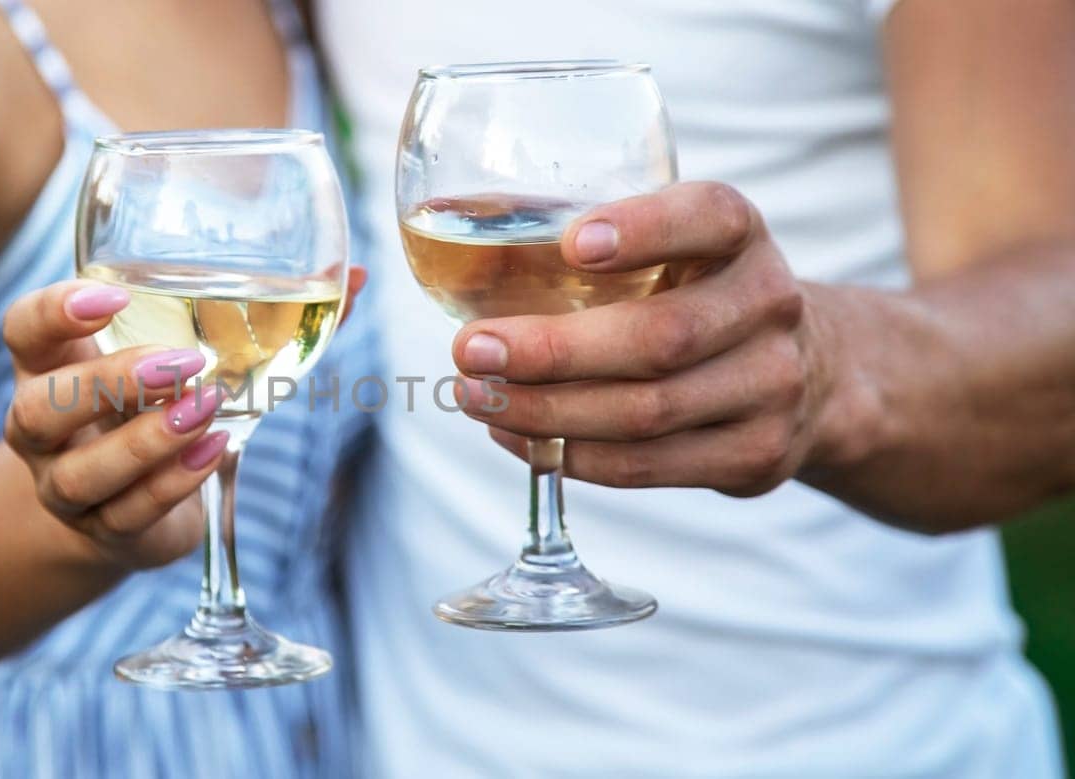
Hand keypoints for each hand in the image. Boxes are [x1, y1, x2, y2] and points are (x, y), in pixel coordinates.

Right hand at [2, 269, 367, 566]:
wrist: (120, 509)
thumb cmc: (161, 408)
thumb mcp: (189, 355)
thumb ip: (267, 314)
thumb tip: (357, 273)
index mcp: (52, 366)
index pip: (23, 330)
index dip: (54, 312)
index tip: (109, 295)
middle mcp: (45, 431)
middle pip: (38, 409)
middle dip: (105, 383)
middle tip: (180, 363)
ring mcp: (68, 489)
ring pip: (82, 476)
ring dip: (146, 442)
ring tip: (206, 411)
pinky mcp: (107, 533)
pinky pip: (129, 516)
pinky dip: (174, 484)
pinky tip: (218, 451)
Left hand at [454, 182, 834, 496]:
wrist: (810, 373)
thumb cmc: (693, 294)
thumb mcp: (665, 245)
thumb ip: (579, 233)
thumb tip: (447, 218)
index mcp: (740, 235)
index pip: (707, 218)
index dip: (643, 229)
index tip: (573, 242)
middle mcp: (769, 305)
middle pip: (660, 338)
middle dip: (553, 350)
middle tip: (470, 349)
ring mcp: (772, 386)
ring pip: (647, 412)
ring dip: (545, 413)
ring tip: (475, 397)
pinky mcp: (756, 455)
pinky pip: (648, 466)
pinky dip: (572, 457)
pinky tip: (517, 438)